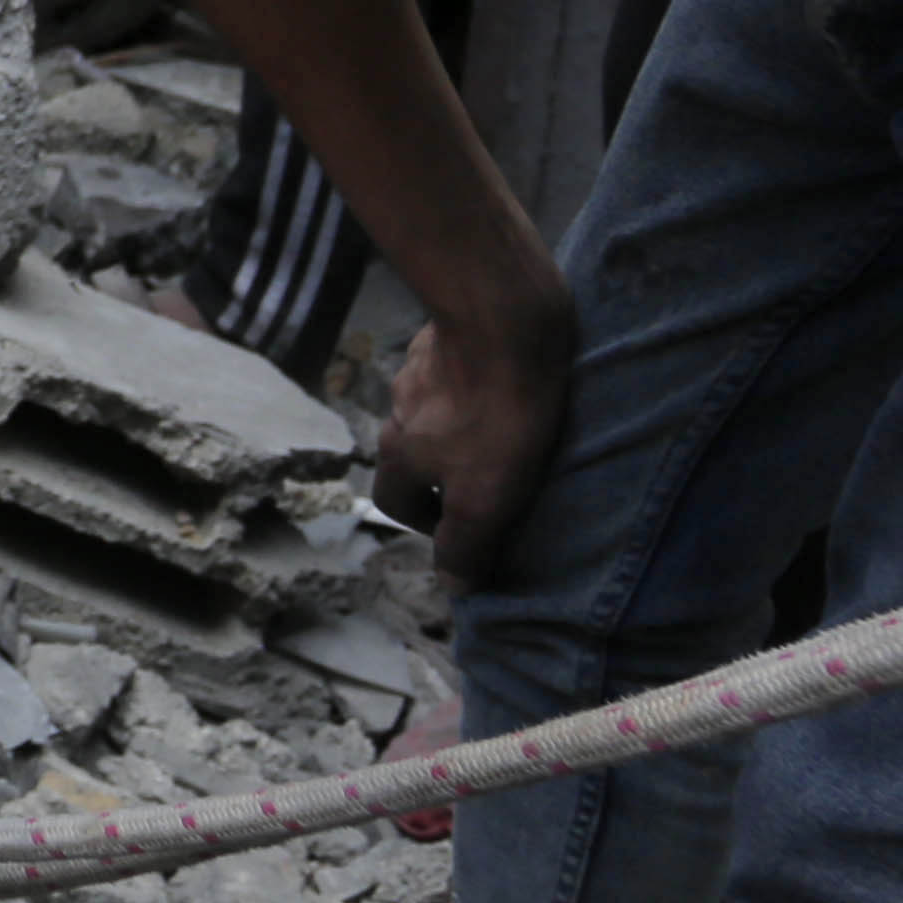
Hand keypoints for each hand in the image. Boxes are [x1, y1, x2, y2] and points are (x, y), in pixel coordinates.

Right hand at [383, 260, 576, 584]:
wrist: (502, 317)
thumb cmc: (497, 414)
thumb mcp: (485, 497)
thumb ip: (465, 543)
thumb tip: (452, 585)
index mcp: (400, 452)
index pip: (394, 502)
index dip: (425, 522)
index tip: (462, 527)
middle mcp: (398, 409)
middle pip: (413, 452)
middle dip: (444, 470)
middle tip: (491, 474)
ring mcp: (419, 368)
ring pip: (434, 410)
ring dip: (460, 424)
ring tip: (507, 425)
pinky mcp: (445, 335)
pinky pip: (455, 370)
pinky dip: (474, 382)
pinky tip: (508, 379)